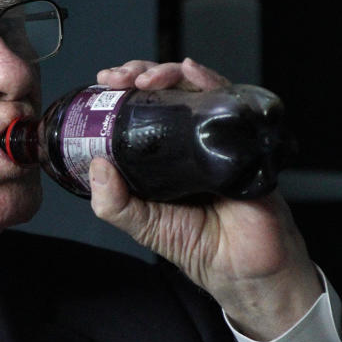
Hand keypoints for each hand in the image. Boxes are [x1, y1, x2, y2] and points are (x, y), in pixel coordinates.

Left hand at [90, 58, 321, 340]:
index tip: (104, 83)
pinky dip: (210, 81)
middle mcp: (188, 138)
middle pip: (165, 89)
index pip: (140, 108)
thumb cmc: (199, 244)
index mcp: (161, 153)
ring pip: (193, 88)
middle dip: (140, 73)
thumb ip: (115, 204)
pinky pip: (230, 101)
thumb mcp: (144, 224)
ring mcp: (217, 134)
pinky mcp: (244, 137)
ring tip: (147, 78)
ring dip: (168, 73)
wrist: (245, 268)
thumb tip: (95, 167)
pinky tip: (193, 73)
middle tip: (121, 78)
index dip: (122, 91)